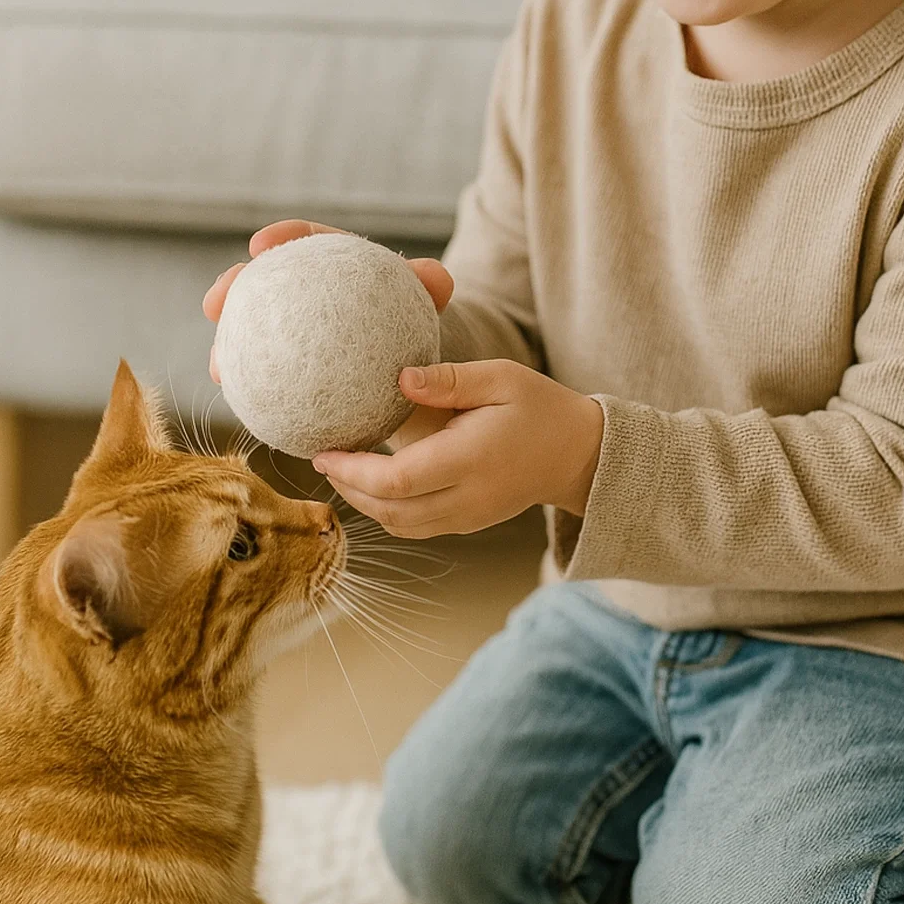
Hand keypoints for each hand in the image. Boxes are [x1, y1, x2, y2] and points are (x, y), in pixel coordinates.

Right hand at [202, 221, 455, 449]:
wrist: (418, 366)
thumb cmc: (420, 326)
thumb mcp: (427, 305)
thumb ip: (431, 288)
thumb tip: (436, 277)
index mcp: (338, 265)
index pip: (307, 241)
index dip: (281, 237)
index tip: (260, 244)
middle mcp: (309, 292)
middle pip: (264, 281)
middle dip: (233, 286)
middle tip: (215, 302)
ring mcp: (296, 329)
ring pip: (254, 329)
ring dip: (229, 345)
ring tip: (219, 366)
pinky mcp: (293, 365)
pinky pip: (268, 372)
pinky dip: (253, 384)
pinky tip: (241, 402)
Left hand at [314, 359, 604, 538]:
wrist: (578, 454)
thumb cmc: (539, 408)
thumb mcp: (502, 377)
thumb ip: (449, 379)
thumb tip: (399, 379)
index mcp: (472, 459)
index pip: (397, 480)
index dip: (352, 470)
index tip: (324, 450)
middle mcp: (468, 497)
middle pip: (389, 510)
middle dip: (348, 488)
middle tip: (325, 457)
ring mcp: (468, 517)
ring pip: (399, 524)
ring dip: (364, 502)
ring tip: (341, 468)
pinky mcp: (468, 523)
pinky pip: (416, 525)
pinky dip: (386, 509)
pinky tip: (374, 481)